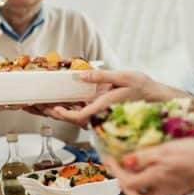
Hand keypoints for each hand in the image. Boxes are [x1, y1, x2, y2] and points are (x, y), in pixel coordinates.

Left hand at [39, 70, 177, 126]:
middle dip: (54, 114)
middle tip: (36, 106)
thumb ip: (102, 77)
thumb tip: (81, 76)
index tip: (52, 110)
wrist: (157, 97)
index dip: (64, 115)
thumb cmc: (143, 86)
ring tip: (41, 104)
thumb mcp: (124, 76)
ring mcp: (101, 112)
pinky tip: (58, 101)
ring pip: (76, 116)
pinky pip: (83, 111)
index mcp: (105, 105)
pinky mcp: (102, 109)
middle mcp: (101, 112)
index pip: (81, 116)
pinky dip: (69, 107)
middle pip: (73, 118)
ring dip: (59, 111)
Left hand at [105, 139, 193, 194]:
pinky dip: (158, 185)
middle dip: (128, 190)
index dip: (116, 171)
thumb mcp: (166, 150)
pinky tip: (159, 174)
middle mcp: (164, 187)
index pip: (128, 182)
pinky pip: (166, 191)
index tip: (110, 160)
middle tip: (121, 175)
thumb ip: (145, 157)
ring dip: (142, 190)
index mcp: (157, 177)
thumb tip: (126, 162)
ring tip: (137, 176)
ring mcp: (176, 188)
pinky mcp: (185, 185)